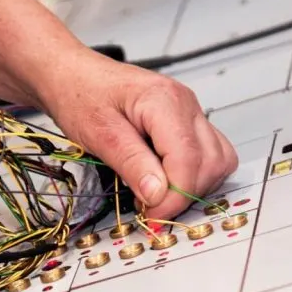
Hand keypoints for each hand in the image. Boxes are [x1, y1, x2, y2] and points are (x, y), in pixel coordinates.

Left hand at [39, 50, 237, 220]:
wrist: (73, 75)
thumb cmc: (81, 96)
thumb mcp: (98, 133)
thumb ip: (131, 163)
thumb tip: (158, 195)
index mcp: (164, 101)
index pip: (188, 159)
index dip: (175, 195)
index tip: (152, 216)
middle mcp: (185, 103)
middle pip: (211, 162)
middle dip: (184, 193)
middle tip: (150, 208)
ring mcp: (190, 111)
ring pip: (218, 159)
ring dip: (194, 185)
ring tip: (157, 194)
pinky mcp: (186, 121)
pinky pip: (209, 153)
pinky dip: (194, 174)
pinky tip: (165, 180)